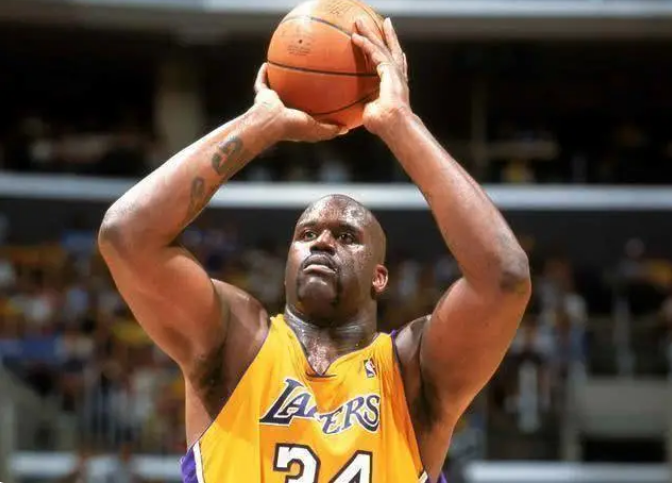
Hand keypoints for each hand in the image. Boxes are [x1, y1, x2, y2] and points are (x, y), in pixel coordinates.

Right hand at [253, 64, 347, 142]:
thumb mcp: (317, 130)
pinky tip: (268, 63)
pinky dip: (264, 73)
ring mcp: (271, 103)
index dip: (314, 104)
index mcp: (295, 120)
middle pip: (292, 97)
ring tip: (288, 64)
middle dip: (299, 88)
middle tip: (309, 77)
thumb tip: (345, 128)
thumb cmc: (294, 127)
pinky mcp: (261, 96)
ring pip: (276, 87)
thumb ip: (330, 129)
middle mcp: (284, 111)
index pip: (306, 111)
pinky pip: (262, 81)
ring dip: (280, 78)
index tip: (324, 96)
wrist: (271, 123)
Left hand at [352, 18, 410, 135]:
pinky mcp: (389, 70)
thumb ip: (365, 106)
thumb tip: (354, 108)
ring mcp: (395, 72)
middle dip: (385, 36)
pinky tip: (355, 37)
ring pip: (382, 47)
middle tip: (383, 24)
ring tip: (361, 22)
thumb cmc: (383, 125)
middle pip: (391, 51)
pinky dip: (366, 44)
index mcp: (394, 86)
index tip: (383, 48)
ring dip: (372, 33)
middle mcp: (397, 76)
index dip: (388, 56)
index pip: (391, 67)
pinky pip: (375, 53)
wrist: (393, 123)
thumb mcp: (370, 112)